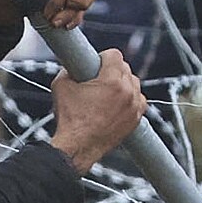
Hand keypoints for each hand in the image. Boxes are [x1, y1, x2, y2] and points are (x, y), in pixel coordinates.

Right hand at [50, 50, 146, 171]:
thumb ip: (69, 69)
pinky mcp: (136, 119)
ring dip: (123, 83)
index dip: (102, 57)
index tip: (95, 64)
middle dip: (112, 70)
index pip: (115, 54)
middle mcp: (127, 91)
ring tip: (107, 91)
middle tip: (97, 78)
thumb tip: (73, 64)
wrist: (78, 148)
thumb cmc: (69, 118)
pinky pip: (139, 100)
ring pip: (134, 83)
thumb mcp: (61, 85)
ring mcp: (134, 106)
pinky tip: (118, 102)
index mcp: (111, 80)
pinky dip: (131, 98)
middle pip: (125, 68)